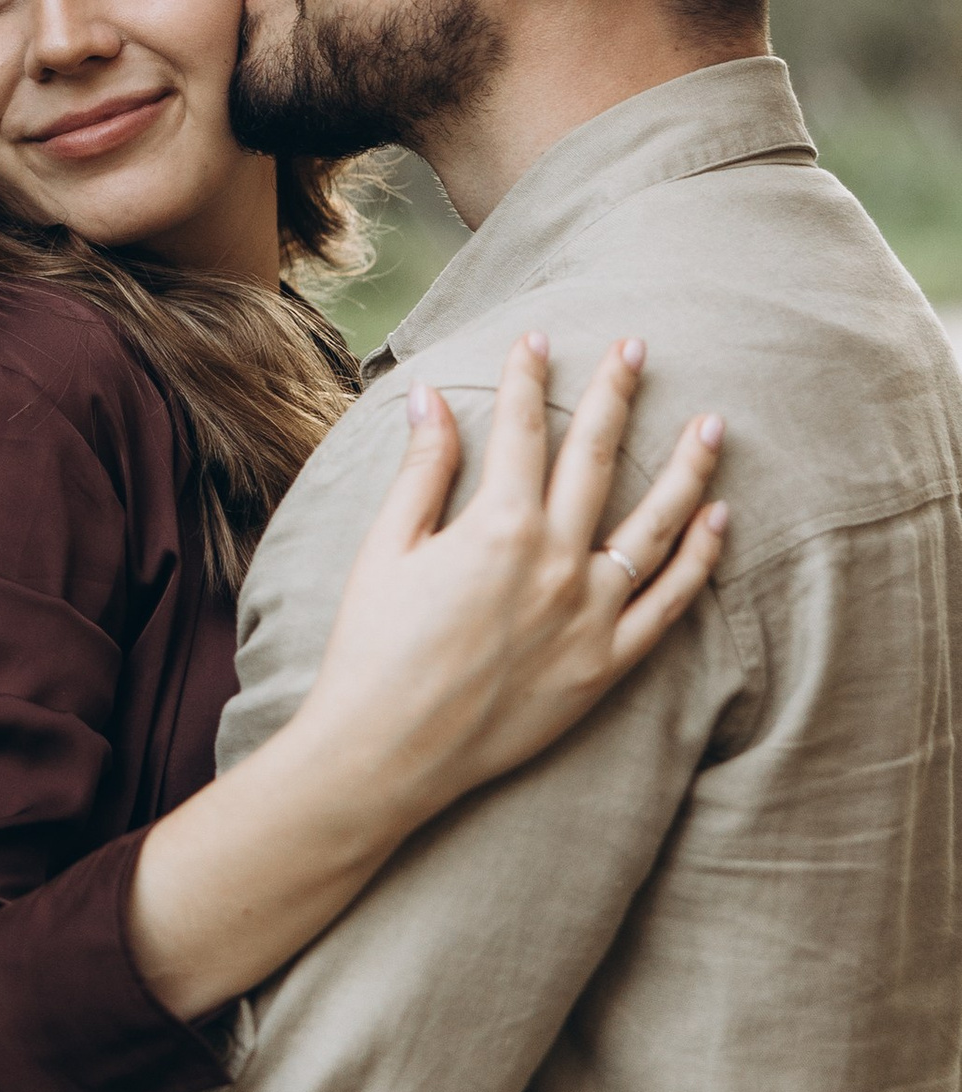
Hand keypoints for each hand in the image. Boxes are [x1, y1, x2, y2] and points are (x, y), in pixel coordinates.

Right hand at [301, 332, 726, 839]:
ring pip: (654, 525)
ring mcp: (589, 615)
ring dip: (686, 468)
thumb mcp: (386, 547)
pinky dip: (699, 559)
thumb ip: (421, 470)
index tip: (539, 339)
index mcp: (498, 527)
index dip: (530, 377)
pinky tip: (718, 518)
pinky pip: (669, 603)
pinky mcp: (605, 665)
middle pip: (596, 459)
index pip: (524, 430)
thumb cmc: (373, 648)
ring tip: (713, 423)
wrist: (387, 751)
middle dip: (617, 394)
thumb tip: (430, 397)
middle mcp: (555, 562)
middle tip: (637, 348)